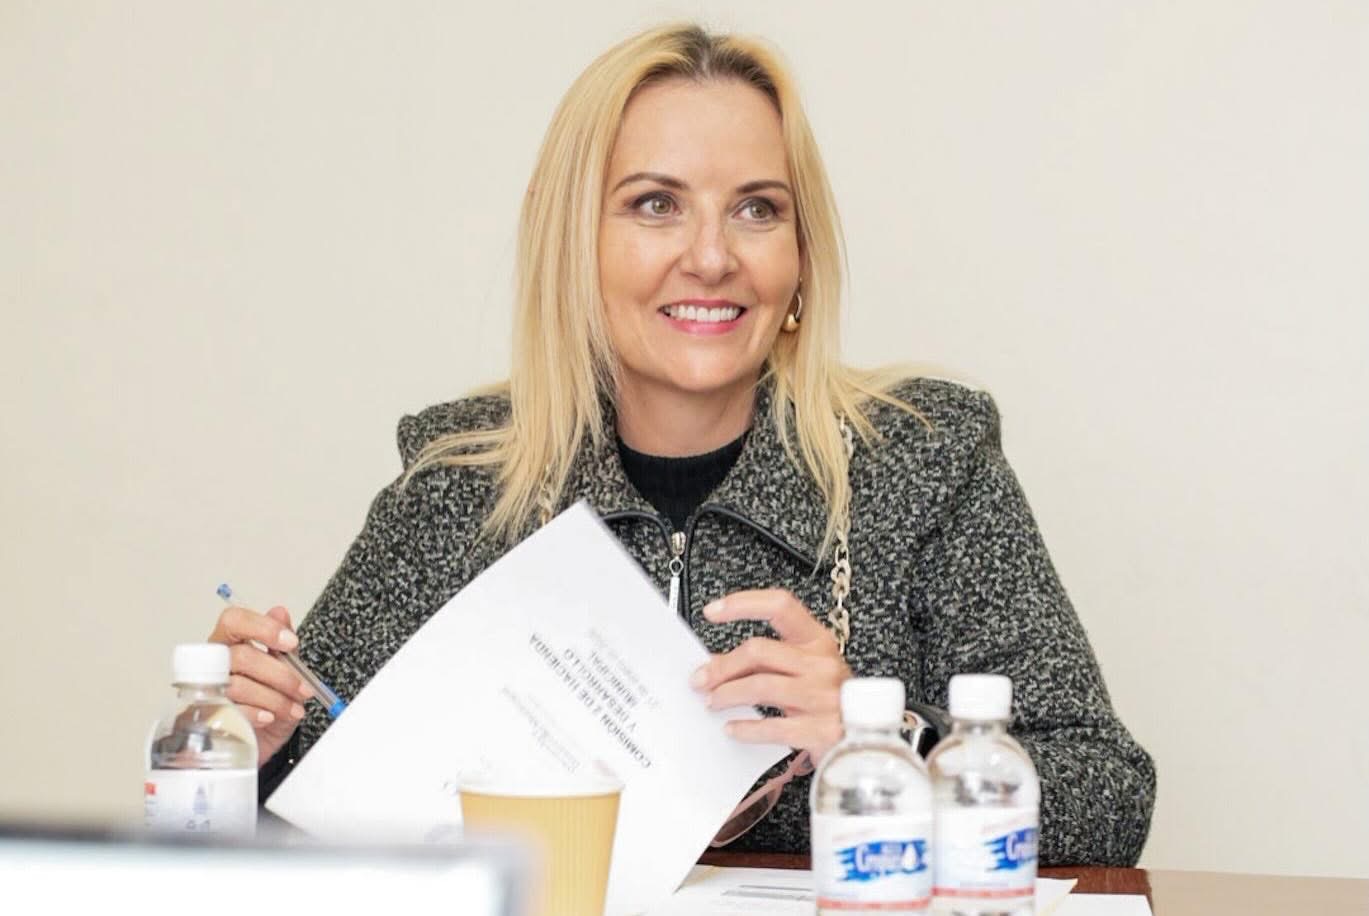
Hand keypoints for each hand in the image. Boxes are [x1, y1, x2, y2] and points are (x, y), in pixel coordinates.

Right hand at [207, 604, 313, 766]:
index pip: (234, 620)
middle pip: (240, 656)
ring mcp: (206, 691)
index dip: (262, 628)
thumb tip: (280, 612)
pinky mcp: (206, 719)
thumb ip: (281, 644)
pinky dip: (257, 714)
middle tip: (302, 689)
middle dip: (280, 674)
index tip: (291, 643)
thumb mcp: (285, 672)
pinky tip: (270, 718)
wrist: (263, 741)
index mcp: (229, 643)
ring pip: (237, 686)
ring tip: (292, 709)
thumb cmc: (270, 703)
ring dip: (274, 698)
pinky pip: (229, 712)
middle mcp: (213, 664)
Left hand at [690, 589, 850, 761]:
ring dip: (728, 694)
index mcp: (818, 641)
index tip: (712, 611)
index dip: (743, 603)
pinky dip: (745, 727)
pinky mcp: (820, 729)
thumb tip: (714, 664)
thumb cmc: (830, 703)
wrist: (867, 744)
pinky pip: (772, 725)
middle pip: (759, 650)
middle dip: (722, 666)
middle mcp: (822, 664)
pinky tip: (733, 728)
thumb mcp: (803, 673)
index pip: (780, 606)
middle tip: (700, 680)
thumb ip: (765, 662)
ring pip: (760, 686)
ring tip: (713, 702)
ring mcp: (824, 696)